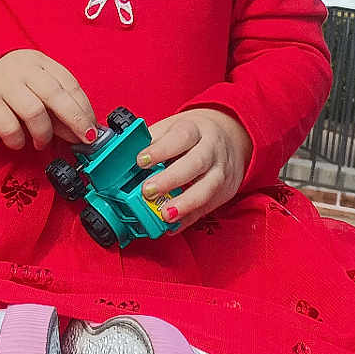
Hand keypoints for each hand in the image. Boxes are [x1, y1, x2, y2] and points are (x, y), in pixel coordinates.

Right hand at [0, 49, 97, 151]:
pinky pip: (9, 127)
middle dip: (75, 120)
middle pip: (55, 95)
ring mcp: (2, 84)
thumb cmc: (7, 82)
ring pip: (34, 112)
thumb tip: (81, 131)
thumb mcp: (33, 84)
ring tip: (42, 142)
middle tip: (84, 139)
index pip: (68, 83)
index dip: (84, 108)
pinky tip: (19, 142)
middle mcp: (21, 69)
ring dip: (44, 133)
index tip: (92, 128)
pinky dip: (18, 140)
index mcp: (39, 61)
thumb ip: (56, 105)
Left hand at [136, 108, 251, 227]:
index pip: (181, 137)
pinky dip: (189, 218)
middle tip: (147, 191)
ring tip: (164, 214)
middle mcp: (212, 149)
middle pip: (195, 163)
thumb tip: (124, 154)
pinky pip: (207, 208)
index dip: (160, 150)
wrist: (230, 137)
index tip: (140, 161)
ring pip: (207, 188)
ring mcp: (221, 171)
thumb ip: (151, 140)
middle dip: (170, 179)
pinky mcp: (224, 191)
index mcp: (196, 129)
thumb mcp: (173, 127)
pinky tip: (172, 226)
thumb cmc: (194, 134)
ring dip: (185, 204)